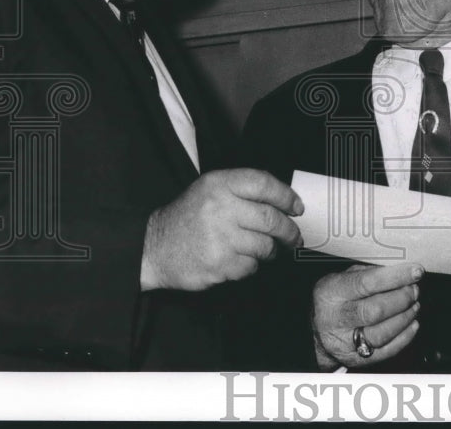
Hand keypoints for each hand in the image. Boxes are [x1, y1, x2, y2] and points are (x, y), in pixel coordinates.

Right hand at [140, 168, 302, 290]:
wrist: (154, 247)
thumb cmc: (187, 218)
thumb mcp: (209, 189)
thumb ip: (242, 190)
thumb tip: (283, 201)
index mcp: (219, 184)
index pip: (264, 184)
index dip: (286, 196)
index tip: (296, 207)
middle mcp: (220, 208)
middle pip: (270, 218)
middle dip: (289, 230)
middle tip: (294, 236)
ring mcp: (219, 237)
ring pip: (265, 245)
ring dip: (270, 250)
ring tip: (265, 249)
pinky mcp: (218, 263)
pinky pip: (251, 266)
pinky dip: (251, 265)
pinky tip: (238, 259)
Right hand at [312, 263, 422, 369]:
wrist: (317, 330)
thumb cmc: (335, 298)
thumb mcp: (343, 277)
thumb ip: (369, 272)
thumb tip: (400, 269)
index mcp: (332, 292)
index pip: (367, 283)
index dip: (395, 277)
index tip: (415, 271)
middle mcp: (336, 319)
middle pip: (376, 310)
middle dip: (402, 298)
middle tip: (414, 289)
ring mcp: (345, 342)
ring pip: (382, 333)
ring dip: (405, 317)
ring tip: (414, 305)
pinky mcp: (357, 359)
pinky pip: (386, 351)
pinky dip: (405, 336)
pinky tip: (412, 323)